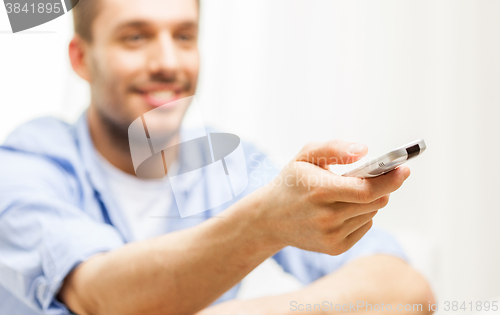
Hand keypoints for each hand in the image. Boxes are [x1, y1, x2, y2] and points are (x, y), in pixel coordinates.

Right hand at [256, 139, 410, 255]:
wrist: (269, 218)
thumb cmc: (291, 183)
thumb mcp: (305, 156)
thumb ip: (334, 147)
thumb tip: (364, 151)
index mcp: (320, 190)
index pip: (367, 189)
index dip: (390, 180)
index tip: (404, 168)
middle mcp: (326, 217)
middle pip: (376, 202)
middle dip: (382, 187)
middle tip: (378, 176)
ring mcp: (331, 235)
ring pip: (372, 213)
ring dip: (369, 201)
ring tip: (348, 193)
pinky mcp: (335, 248)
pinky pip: (364, 226)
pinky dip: (360, 215)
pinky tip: (342, 209)